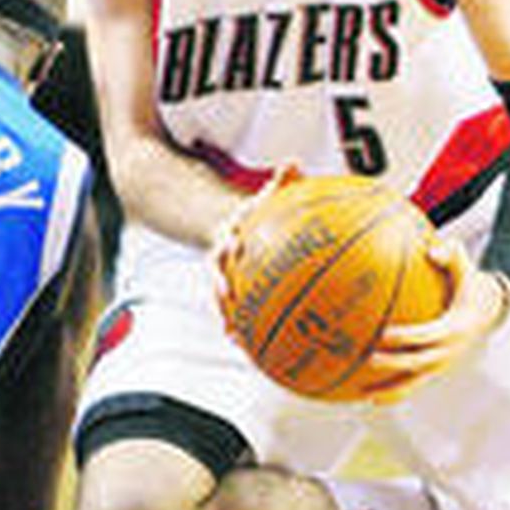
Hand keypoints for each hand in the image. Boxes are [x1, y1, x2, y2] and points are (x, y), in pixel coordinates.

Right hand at [212, 163, 301, 341]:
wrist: (227, 225)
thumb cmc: (257, 213)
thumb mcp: (266, 197)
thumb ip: (280, 183)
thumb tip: (294, 162)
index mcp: (229, 231)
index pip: (226, 233)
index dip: (228, 239)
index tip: (234, 244)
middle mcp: (221, 255)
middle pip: (215, 271)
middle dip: (219, 284)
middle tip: (226, 294)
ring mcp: (221, 274)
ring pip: (219, 297)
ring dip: (224, 315)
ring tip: (234, 336)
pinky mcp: (227, 290)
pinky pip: (232, 310)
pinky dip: (238, 327)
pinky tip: (248, 348)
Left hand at [357, 238, 509, 404]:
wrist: (489, 312)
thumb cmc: (470, 285)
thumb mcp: (467, 269)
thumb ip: (452, 255)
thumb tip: (432, 250)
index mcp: (455, 329)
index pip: (428, 336)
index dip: (407, 337)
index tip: (384, 335)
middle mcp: (449, 351)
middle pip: (419, 362)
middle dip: (395, 363)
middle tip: (369, 359)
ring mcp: (442, 364)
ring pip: (416, 382)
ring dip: (393, 391)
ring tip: (366, 396)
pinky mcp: (435, 369)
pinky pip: (413, 382)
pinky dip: (393, 391)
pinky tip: (367, 394)